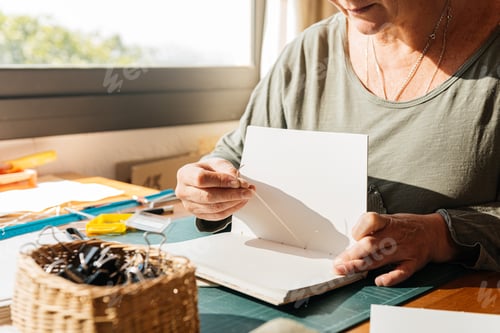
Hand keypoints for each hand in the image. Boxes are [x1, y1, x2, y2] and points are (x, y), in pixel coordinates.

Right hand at [175, 157, 254, 220]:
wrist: (201, 180)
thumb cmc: (207, 170)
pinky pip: (217, 216)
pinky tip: (240, 202)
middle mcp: (184, 191)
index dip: (221, 181)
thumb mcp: (216, 163)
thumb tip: (237, 179)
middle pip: (208, 197)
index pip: (201, 179)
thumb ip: (226, 169)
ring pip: (214, 208)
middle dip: (231, 195)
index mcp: (185, 175)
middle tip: (247, 191)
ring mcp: (189, 205)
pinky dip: (231, 209)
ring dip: (234, 203)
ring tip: (246, 195)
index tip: (237, 181)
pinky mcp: (198, 215)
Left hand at [332, 212, 458, 285]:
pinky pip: (402, 272)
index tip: (353, 237)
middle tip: (338, 264)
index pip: (370, 220)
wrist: (435, 233)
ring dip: (360, 266)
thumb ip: (371, 227)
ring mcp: (404, 250)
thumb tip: (352, 238)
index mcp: (388, 222)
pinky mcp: (413, 263)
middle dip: (351, 255)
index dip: (359, 229)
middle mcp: (395, 236)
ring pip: (380, 259)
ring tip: (344, 271)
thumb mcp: (389, 218)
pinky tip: (379, 281)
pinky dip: (391, 277)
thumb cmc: (407, 226)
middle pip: (370, 244)